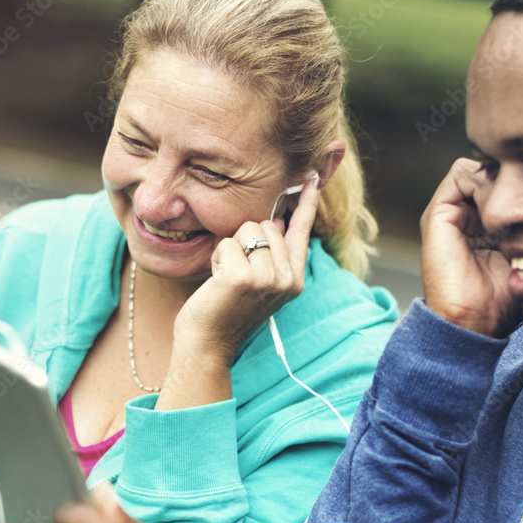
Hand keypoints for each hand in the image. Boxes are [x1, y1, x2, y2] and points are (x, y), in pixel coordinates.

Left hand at [158, 178, 320, 408]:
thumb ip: (273, 255)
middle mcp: (287, 279)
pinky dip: (216, 258)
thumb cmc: (227, 311)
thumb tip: (278, 219)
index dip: (307, 203)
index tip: (314, 176)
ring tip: (227, 278)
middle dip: (246, 239)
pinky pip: (227, 243)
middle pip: (267, 224)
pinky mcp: (243, 277)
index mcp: (295, 280)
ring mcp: (267, 279)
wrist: (208, 346)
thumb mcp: (259, 283)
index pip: (301, 232)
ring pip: (247, 230)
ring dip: (230, 249)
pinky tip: (217, 282)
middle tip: (237, 272)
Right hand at [419, 158, 521, 337]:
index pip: (503, 183)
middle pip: (490, 172)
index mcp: (483, 226)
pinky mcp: (437, 215)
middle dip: (514, 177)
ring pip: (477, 169)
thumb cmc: (503, 300)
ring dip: (500, 181)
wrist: (474, 322)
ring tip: (520, 210)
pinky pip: (461, 176)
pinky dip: (483, 184)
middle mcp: (464, 216)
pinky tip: (501, 212)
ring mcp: (449, 214)